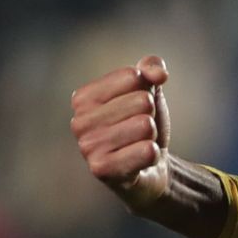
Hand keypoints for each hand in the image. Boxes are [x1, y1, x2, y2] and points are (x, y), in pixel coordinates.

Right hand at [70, 55, 172, 210]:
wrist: (151, 169)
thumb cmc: (143, 126)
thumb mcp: (149, 91)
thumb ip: (152, 67)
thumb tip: (158, 73)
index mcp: (84, 97)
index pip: (132, 76)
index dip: (147, 92)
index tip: (138, 109)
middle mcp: (79, 121)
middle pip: (142, 101)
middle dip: (151, 117)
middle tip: (141, 133)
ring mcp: (87, 147)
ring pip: (146, 125)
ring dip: (152, 137)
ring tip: (139, 145)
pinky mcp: (101, 170)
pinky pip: (147, 151)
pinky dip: (154, 155)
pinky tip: (142, 162)